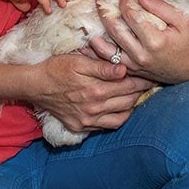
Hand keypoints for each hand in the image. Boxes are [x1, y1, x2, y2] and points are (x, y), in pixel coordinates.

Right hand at [31, 53, 153, 136]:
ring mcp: (89, 120)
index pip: (128, 85)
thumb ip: (102, 67)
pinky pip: (109, 126)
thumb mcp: (78, 61)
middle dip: (142, 90)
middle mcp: (95, 108)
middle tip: (152, 81)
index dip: (143, 79)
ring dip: (134, 104)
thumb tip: (124, 69)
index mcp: (96, 89)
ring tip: (140, 94)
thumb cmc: (56, 68)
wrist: (35, 85)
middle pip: (128, 100)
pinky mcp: (82, 126)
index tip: (153, 73)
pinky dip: (120, 117)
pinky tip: (124, 109)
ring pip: (122, 115)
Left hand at [91, 0, 188, 84]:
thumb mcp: (182, 21)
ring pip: (107, 49)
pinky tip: (88, 43)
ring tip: (87, 20)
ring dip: (95, 33)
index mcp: (155, 40)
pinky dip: (97, 53)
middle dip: (105, 12)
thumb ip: (160, 7)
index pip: (132, 17)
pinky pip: (109, 61)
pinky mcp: (131, 71)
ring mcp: (135, 65)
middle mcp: (142, 54)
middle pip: (116, 30)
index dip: (124, 3)